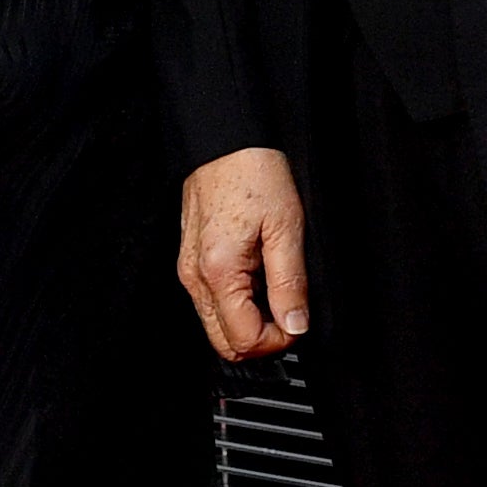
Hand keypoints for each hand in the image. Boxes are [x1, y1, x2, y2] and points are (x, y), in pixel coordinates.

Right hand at [178, 147, 310, 360]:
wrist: (227, 142)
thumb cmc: (253, 174)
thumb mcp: (287, 228)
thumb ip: (290, 284)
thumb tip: (295, 325)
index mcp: (218, 272)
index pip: (244, 340)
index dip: (278, 340)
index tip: (298, 323)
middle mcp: (195, 277)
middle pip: (224, 344)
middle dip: (261, 339)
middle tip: (288, 315)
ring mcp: (189, 271)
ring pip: (217, 326)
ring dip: (249, 321)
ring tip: (274, 290)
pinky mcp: (190, 261)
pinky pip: (212, 302)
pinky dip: (237, 303)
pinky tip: (257, 277)